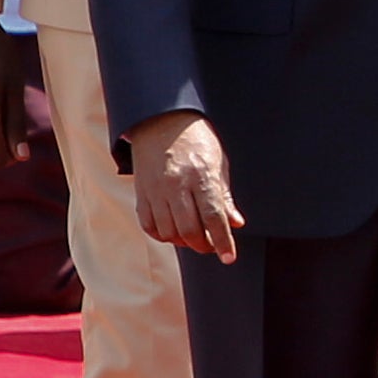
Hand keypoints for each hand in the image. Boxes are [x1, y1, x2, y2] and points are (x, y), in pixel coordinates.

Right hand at [133, 112, 241, 259]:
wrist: (160, 119)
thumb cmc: (195, 139)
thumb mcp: (218, 162)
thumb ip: (225, 196)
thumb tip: (236, 223)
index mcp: (201, 175)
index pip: (214, 217)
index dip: (223, 241)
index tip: (228, 257)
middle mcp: (176, 184)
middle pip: (189, 230)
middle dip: (203, 245)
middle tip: (211, 244)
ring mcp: (156, 189)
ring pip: (169, 232)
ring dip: (183, 241)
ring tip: (193, 235)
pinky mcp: (141, 192)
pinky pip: (149, 225)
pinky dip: (162, 235)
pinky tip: (173, 230)